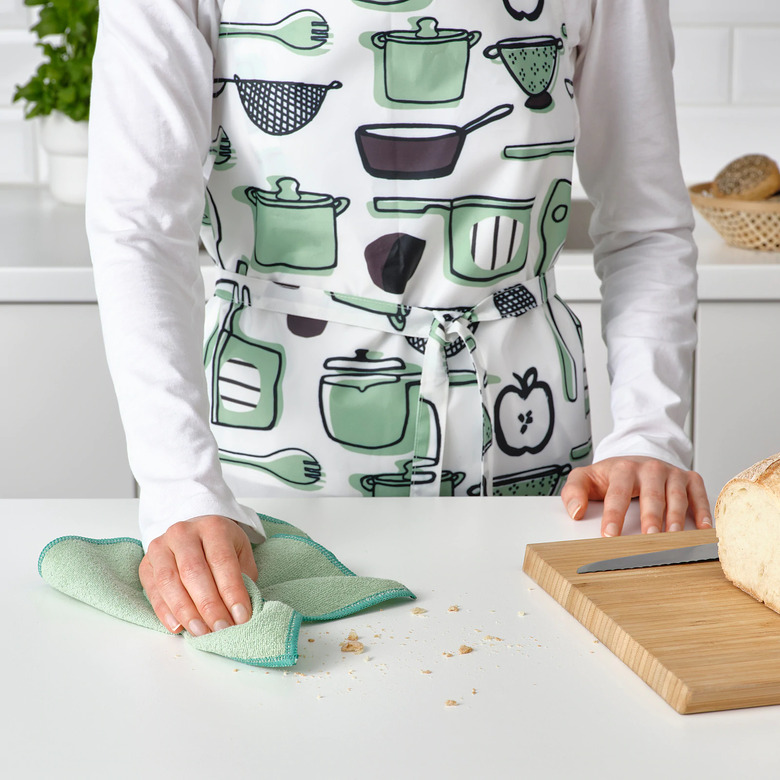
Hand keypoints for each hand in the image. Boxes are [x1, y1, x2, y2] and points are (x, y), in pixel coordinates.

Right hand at [139, 515, 257, 635]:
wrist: (196, 534)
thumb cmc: (222, 548)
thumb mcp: (240, 555)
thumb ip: (242, 579)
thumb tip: (239, 612)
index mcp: (212, 527)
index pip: (222, 561)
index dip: (232, 591)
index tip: (241, 616)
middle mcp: (183, 532)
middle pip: (194, 571)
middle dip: (209, 605)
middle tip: (221, 628)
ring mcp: (161, 546)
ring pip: (170, 581)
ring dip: (186, 612)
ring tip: (201, 632)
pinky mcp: (146, 563)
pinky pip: (153, 590)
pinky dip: (165, 612)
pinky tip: (179, 627)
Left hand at [560, 456, 711, 536]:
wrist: (636, 457)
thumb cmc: (611, 475)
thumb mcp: (586, 477)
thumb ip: (574, 491)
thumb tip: (576, 512)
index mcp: (623, 468)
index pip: (617, 494)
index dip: (613, 515)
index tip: (609, 535)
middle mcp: (650, 469)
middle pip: (651, 496)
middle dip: (650, 518)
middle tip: (648, 539)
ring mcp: (672, 473)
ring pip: (676, 497)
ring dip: (676, 518)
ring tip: (675, 538)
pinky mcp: (690, 479)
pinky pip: (700, 495)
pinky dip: (704, 511)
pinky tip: (704, 529)